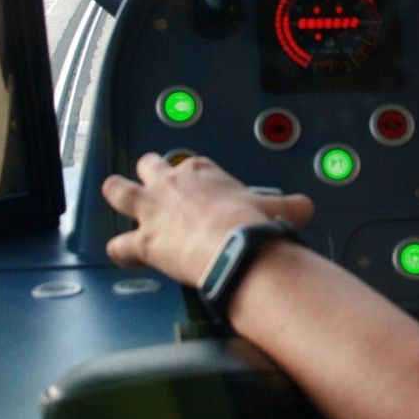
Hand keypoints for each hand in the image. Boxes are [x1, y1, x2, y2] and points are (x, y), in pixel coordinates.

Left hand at [102, 153, 314, 285]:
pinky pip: (119, 245)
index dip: (193, 175)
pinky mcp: (144, 241)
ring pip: (120, 192)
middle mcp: (173, 185)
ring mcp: (154, 211)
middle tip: (151, 177)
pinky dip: (119, 251)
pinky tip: (120, 254)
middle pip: (150, 166)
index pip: (192, 164)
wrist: (234, 246)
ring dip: (116, 192)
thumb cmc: (251, 225)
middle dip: (148, 171)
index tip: (200, 186)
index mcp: (203, 172)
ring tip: (113, 190)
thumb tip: (305, 207)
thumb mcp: (279, 207)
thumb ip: (289, 205)